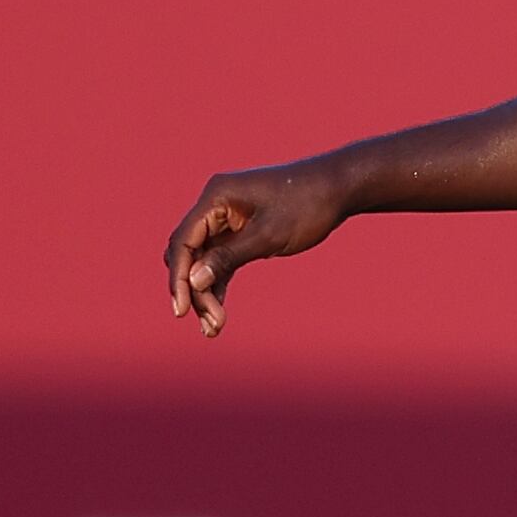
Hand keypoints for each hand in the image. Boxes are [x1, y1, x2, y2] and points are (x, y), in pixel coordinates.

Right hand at [163, 161, 350, 335]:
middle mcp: (216, 206)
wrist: (338, 188)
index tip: (181, 309)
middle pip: (190, 254)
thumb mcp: (268, 235)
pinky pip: (222, 260)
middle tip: (211, 324)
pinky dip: (219, 283)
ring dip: (206, 292)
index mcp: (216, 198)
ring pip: (204, 261)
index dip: (178, 277)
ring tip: (214, 328)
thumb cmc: (306, 205)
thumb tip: (193, 280)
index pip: (183, 241)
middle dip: (194, 290)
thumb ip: (229, 257)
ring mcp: (227, 219)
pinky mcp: (241, 231)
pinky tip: (220, 313)